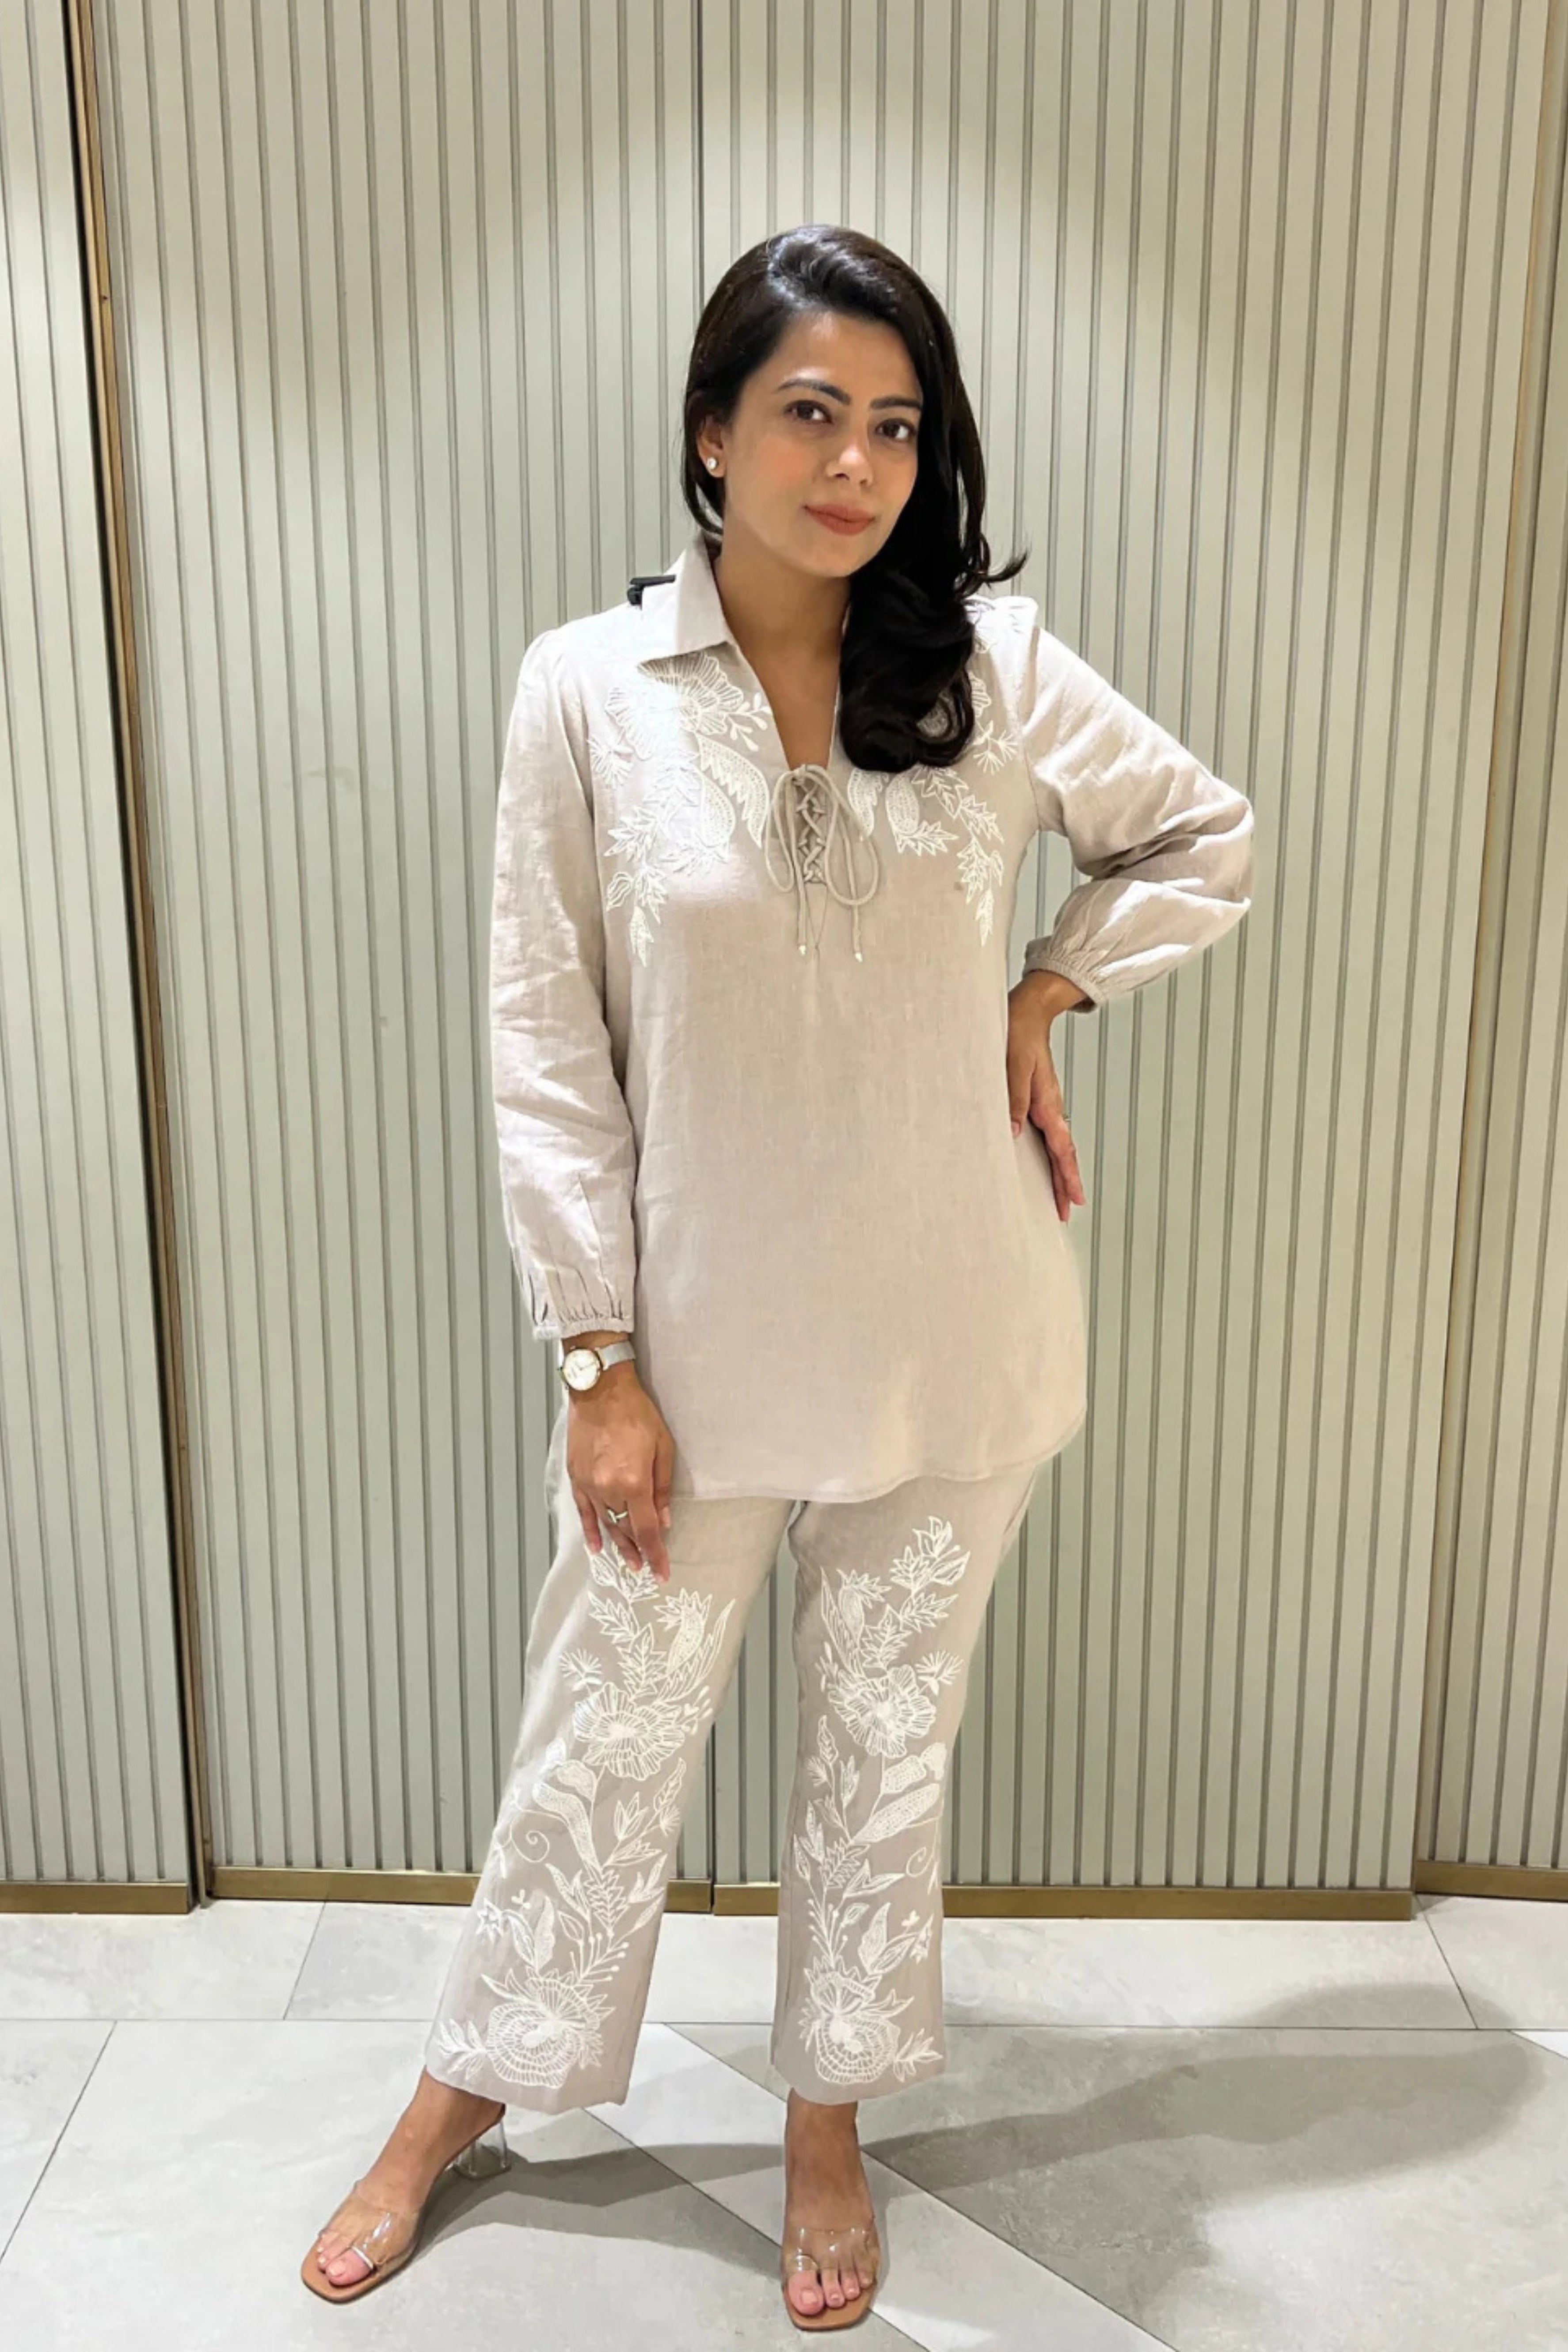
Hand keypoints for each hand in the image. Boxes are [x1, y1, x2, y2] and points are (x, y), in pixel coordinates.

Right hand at [565, 1362, 675, 1580]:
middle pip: (625, 1529)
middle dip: (638, 1552)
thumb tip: (664, 1521)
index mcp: (634, 1483)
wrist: (600, 1390)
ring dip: (617, 1544)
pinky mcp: (576, 1478)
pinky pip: (583, 1511)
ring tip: (628, 1562)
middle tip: (646, 1569)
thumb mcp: (663, 1447)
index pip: (647, 1529)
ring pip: (605, 1524)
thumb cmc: (636, 1413)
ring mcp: (589, 1485)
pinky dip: (589, 1530)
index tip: (661, 1572)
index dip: (655, 1554)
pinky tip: (596, 1547)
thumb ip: (663, 1488)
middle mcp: (609, 1489)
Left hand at [1006, 972, 1086, 1221]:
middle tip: (1067, 1210)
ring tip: (1060, 1196)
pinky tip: (1045, 1162)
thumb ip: (1013, 1100)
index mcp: (1047, 1104)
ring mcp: (1046, 1105)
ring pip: (1057, 1145)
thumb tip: (1014, 1133)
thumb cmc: (1018, 1036)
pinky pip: (1048, 1134)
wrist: (1027, 1012)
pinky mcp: (1038, 1100)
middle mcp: (1050, 1108)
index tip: (1074, 1200)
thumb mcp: (1012, 1066)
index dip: (1067, 1176)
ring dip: (1059, 1171)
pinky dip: (1050, 1153)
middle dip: (1065, 1183)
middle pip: (1062, 1153)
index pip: (1061, 1149)